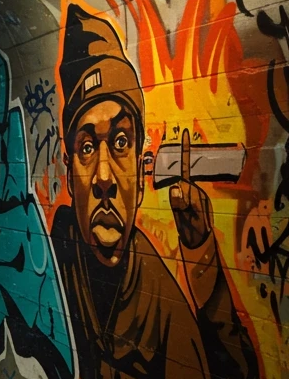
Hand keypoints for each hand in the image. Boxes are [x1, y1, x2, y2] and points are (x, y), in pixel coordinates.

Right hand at [169, 129, 212, 249]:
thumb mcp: (187, 219)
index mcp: (192, 190)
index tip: (186, 133)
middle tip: (177, 186)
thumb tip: (176, 187)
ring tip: (184, 215)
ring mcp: (192, 196)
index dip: (185, 150)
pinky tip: (183, 214)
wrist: (202, 245)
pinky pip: (180, 196)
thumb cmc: (195, 232)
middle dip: (176, 181)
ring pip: (179, 189)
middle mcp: (193, 190)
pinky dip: (177, 201)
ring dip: (177, 197)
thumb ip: (180, 204)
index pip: (186, 166)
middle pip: (180, 178)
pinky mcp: (190, 202)